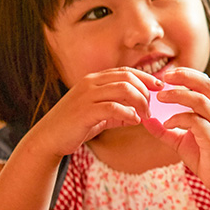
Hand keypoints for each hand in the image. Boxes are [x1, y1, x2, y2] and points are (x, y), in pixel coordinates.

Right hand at [28, 68, 161, 157]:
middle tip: (152, 107)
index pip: (126, 71)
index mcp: (94, 80)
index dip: (146, 77)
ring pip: (123, 89)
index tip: (159, 86)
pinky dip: (128, 113)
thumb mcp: (100, 115)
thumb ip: (118, 111)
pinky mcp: (85, 111)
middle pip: (128, 77)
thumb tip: (139, 114)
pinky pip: (113, 107)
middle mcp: (90, 83)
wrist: (49, 138)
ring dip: (140, 102)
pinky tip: (134, 121)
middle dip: (146, 90)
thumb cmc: (75, 126)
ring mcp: (87, 95)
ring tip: (145, 115)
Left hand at [141, 67, 209, 193]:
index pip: (204, 82)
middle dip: (185, 77)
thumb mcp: (182, 141)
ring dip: (178, 96)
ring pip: (201, 101)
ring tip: (160, 98)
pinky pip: (197, 122)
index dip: (187, 74)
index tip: (167, 74)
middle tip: (164, 77)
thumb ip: (166, 131)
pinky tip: (167, 123)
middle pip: (206, 85)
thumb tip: (146, 121)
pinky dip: (179, 119)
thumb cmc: (206, 158)